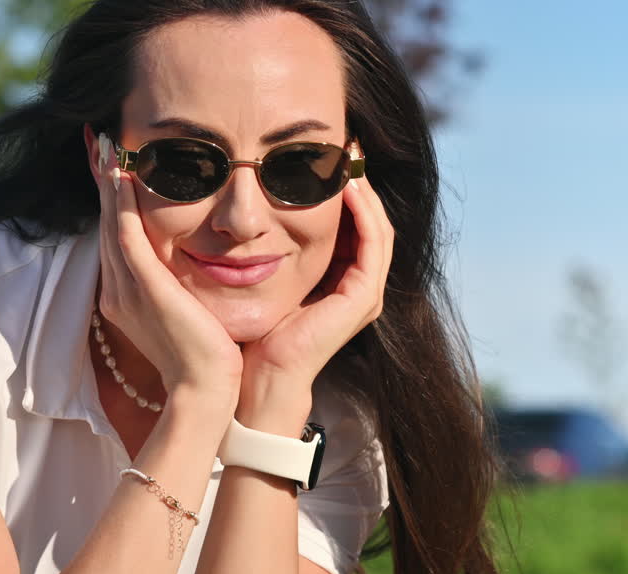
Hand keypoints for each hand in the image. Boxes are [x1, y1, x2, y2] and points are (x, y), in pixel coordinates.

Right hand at [89, 127, 243, 408]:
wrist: (205, 391)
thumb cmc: (206, 360)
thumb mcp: (188, 316)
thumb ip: (180, 291)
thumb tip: (190, 272)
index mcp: (127, 297)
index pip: (116, 238)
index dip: (111, 202)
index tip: (112, 168)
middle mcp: (119, 290)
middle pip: (106, 225)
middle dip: (102, 182)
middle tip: (99, 141)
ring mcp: (127, 288)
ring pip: (110, 224)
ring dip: (107, 183)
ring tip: (105, 145)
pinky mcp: (144, 287)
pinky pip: (126, 236)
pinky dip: (120, 205)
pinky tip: (122, 175)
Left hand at [239, 173, 394, 408]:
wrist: (259, 372)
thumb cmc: (254, 327)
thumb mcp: (263, 273)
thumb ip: (268, 243)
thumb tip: (250, 204)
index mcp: (340, 280)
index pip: (353, 224)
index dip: (346, 189)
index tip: (328, 155)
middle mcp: (359, 286)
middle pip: (371, 221)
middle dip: (360, 182)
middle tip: (346, 146)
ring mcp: (366, 293)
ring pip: (378, 228)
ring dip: (366, 191)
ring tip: (350, 158)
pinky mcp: (363, 298)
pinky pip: (373, 244)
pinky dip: (364, 213)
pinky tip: (347, 187)